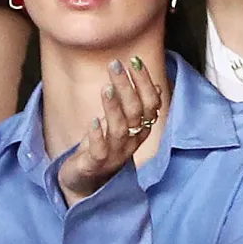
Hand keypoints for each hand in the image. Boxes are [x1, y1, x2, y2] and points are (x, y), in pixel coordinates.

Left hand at [57, 57, 160, 206]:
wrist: (84, 182)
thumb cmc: (103, 148)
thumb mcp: (121, 125)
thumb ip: (137, 107)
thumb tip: (157, 88)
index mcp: (140, 130)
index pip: (150, 104)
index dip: (144, 83)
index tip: (134, 61)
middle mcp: (131, 142)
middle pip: (135, 113)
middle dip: (127, 87)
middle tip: (115, 65)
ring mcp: (114, 155)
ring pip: (119, 130)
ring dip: (113, 108)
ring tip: (107, 88)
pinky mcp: (95, 165)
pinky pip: (99, 151)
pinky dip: (97, 135)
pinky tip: (92, 121)